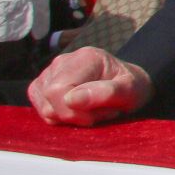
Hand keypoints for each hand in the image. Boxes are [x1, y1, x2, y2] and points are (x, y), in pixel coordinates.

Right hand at [27, 48, 154, 126]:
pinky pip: (43, 112)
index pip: (58, 90)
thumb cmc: (132, 87)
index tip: (97, 116)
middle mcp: (63, 61)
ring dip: (70, 117)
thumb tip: (71, 100)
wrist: (128, 85)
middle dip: (75, 116)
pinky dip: (61, 118)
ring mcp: (50, 73)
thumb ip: (105, 93)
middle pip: (49, 101)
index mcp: (85, 57)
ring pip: (45, 109)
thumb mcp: (131, 90)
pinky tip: (80, 111)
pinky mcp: (42, 87)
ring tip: (93, 110)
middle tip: (100, 112)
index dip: (74, 112)